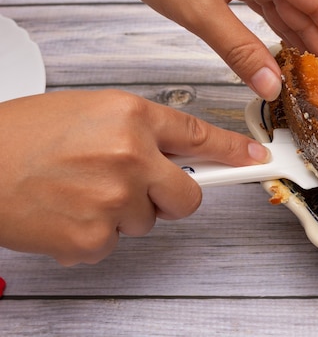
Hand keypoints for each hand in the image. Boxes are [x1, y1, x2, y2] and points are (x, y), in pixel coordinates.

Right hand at [0, 90, 268, 264]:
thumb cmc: (22, 135)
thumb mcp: (90, 112)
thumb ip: (140, 131)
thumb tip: (180, 154)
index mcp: (130, 117)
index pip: (199, 136)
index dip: (233, 151)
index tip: (256, 159)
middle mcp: (130, 156)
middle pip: (188, 196)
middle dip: (170, 197)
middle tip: (135, 188)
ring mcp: (114, 199)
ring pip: (147, 221)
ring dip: (122, 213)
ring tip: (80, 192)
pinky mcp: (93, 238)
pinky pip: (113, 243)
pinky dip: (93, 235)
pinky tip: (65, 213)